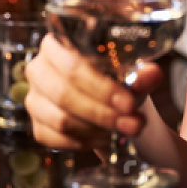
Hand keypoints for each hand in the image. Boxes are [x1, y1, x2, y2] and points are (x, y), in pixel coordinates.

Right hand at [23, 33, 164, 149]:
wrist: (105, 98)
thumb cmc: (113, 77)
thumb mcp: (129, 72)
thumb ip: (141, 73)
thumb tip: (153, 75)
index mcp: (54, 45)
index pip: (72, 67)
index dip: (101, 88)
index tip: (129, 103)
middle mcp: (37, 70)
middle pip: (64, 95)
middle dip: (103, 114)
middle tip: (134, 124)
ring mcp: (34, 100)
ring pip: (62, 121)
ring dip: (98, 131)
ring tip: (127, 132)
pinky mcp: (37, 127)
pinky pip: (58, 140)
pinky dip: (86, 143)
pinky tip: (107, 139)